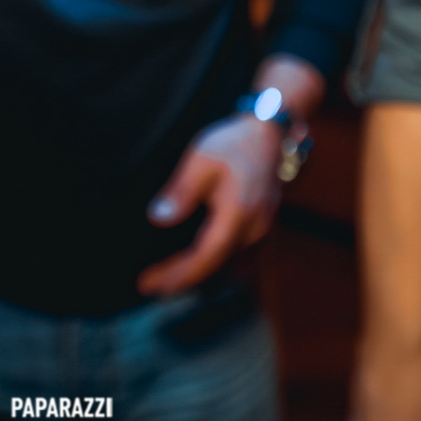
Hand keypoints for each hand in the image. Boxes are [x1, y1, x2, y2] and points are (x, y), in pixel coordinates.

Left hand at [137, 113, 283, 295]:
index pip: (205, 258)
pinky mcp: (262, 228)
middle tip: (150, 286)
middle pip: (216, 269)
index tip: (150, 284)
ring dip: (201, 276)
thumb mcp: (200, 160)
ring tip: (169, 279)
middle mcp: (253, 231)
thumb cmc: (235, 143)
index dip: (177, 275)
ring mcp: (261, 232)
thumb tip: (158, 219)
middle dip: (183, 280)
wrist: (270, 134)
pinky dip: (217, 266)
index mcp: (237, 215)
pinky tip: (199, 264)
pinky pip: (239, 258)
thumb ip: (180, 192)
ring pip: (229, 268)